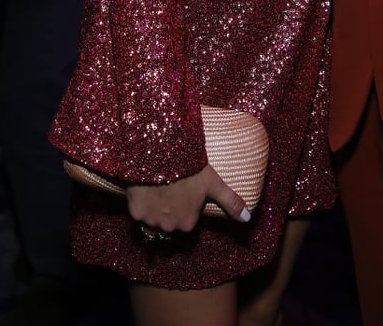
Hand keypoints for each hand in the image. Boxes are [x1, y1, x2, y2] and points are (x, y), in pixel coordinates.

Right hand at [126, 163, 250, 233]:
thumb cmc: (191, 167)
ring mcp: (151, 221)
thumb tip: (248, 218)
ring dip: (156, 207)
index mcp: (188, 223)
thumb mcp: (214, 183)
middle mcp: (169, 228)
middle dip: (171, 209)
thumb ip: (231, 202)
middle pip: (170, 221)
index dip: (188, 203)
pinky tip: (146, 187)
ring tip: (160, 186)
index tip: (187, 189)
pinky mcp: (135, 212)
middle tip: (174, 186)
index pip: (188, 218)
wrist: (161, 154)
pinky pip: (138, 210)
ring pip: (154, 218)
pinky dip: (141, 202)